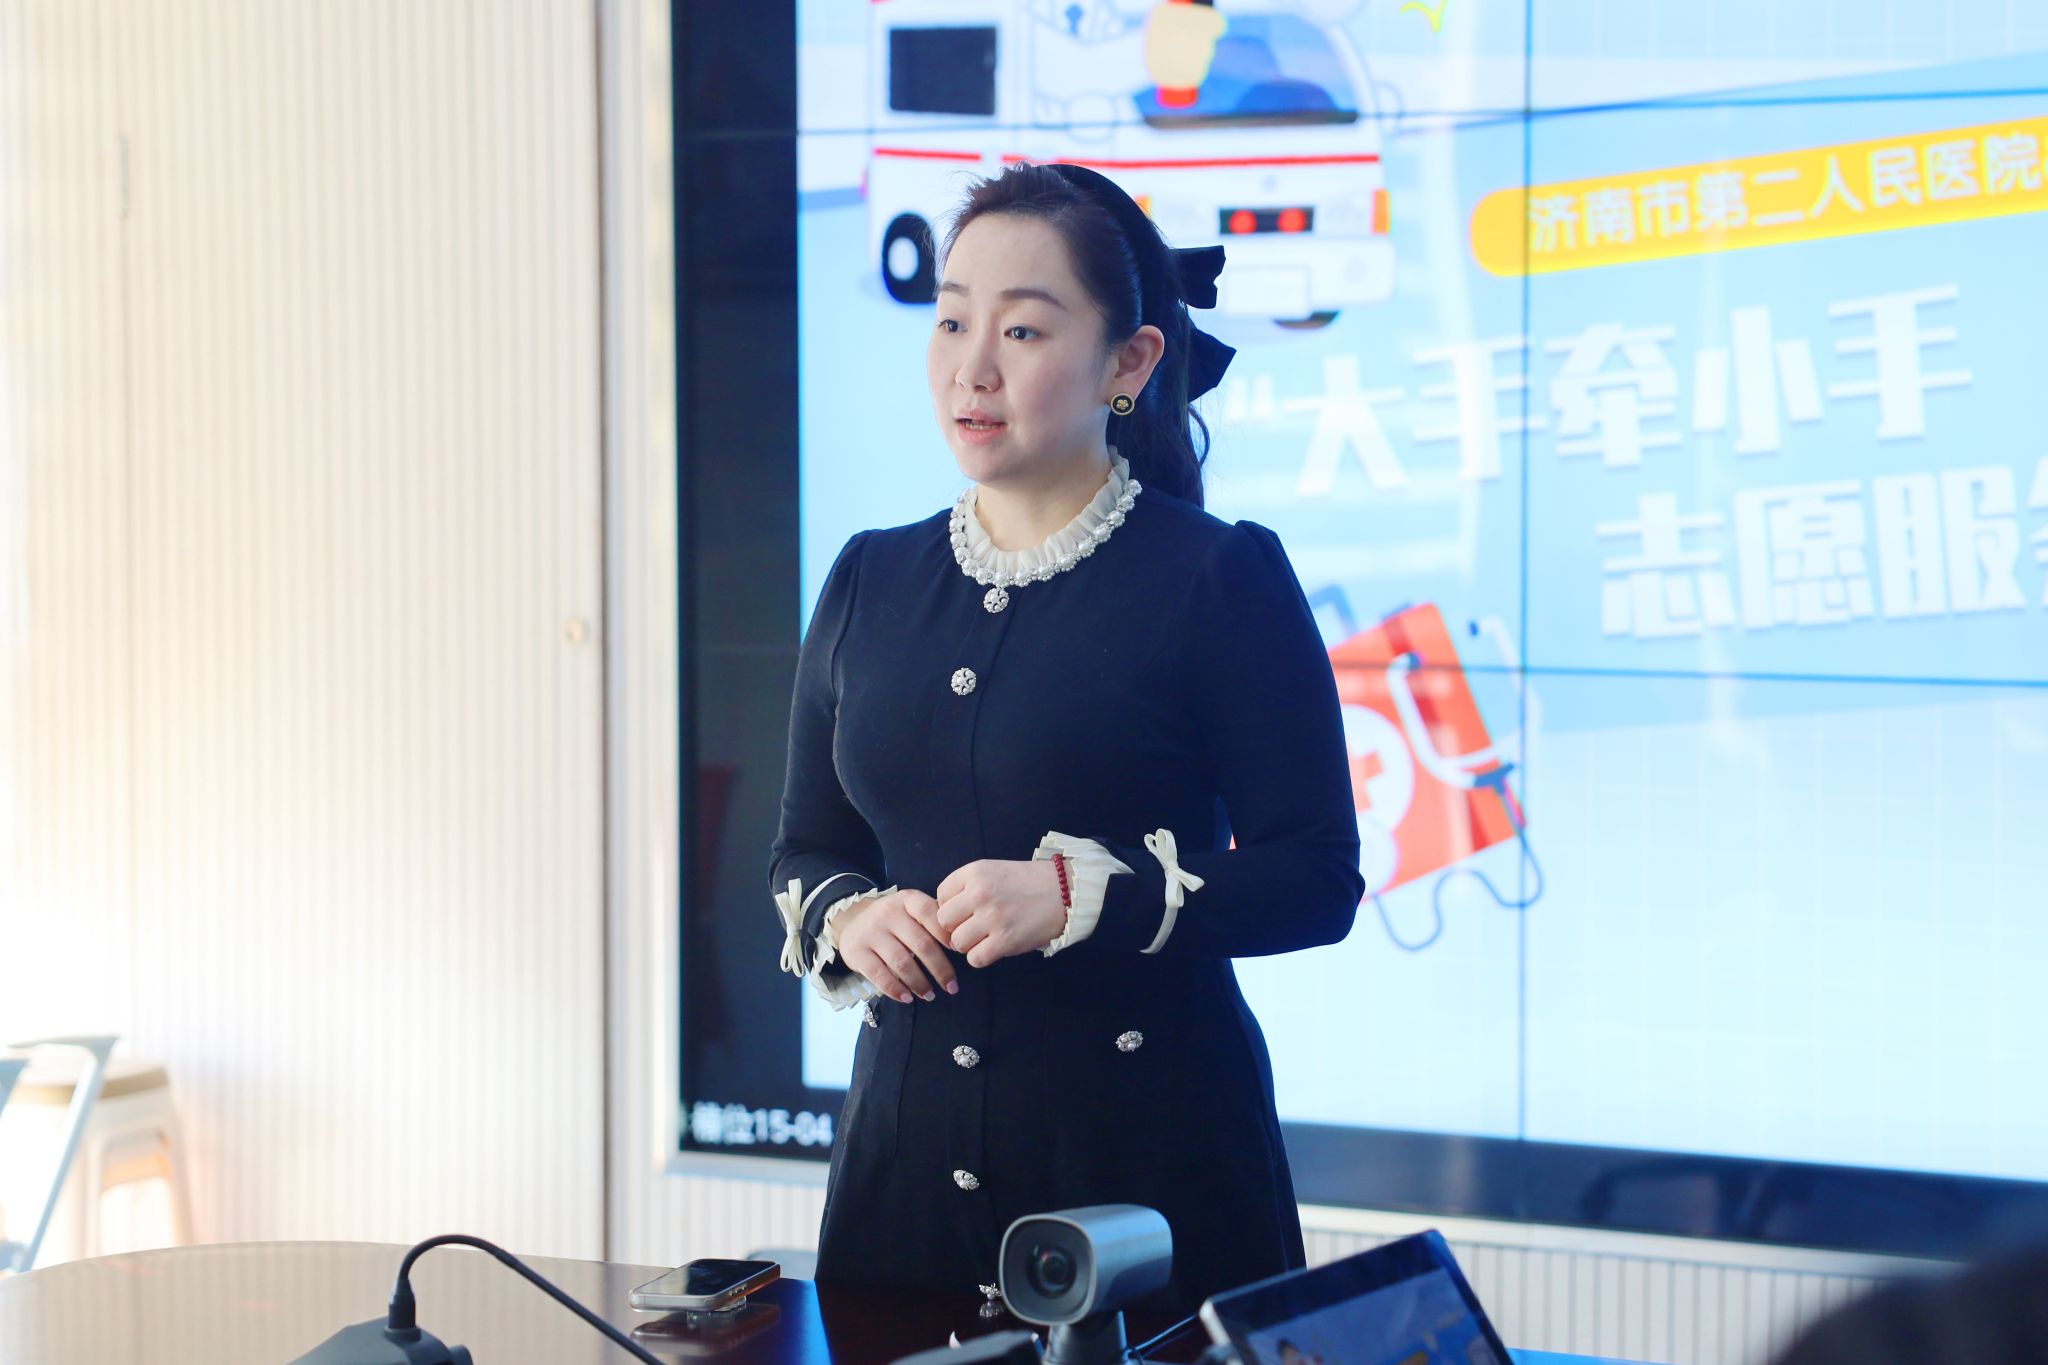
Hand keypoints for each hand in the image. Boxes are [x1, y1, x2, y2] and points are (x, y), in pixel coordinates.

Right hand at [833, 889, 957, 1003]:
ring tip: (930, 995)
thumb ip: (932, 920)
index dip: (946, 933)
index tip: (961, 952)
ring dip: (919, 983)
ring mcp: (870, 932)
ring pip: (902, 962)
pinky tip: (907, 998)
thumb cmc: (893, 921)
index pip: (930, 913)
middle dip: (940, 969)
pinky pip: (879, 975)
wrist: (851, 921)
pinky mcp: (856, 952)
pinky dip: (895, 989)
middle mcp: (887, 912)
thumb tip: (961, 944)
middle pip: (921, 943)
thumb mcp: (910, 910)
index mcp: (907, 900)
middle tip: (951, 987)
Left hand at [936, 859, 1067, 968]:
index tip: (966, 910)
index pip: (941, 895)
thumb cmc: (1028, 883)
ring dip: (968, 944)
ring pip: (957, 942)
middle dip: (955, 927)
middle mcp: (980, 893)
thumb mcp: (993, 870)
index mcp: (975, 872)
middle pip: (944, 921)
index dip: (951, 906)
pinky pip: (975, 958)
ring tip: (985, 938)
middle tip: (973, 928)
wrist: (1064, 892)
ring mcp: (992, 917)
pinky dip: (981, 957)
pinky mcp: (1005, 940)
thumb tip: (945, 915)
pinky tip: (994, 948)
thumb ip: (968, 887)